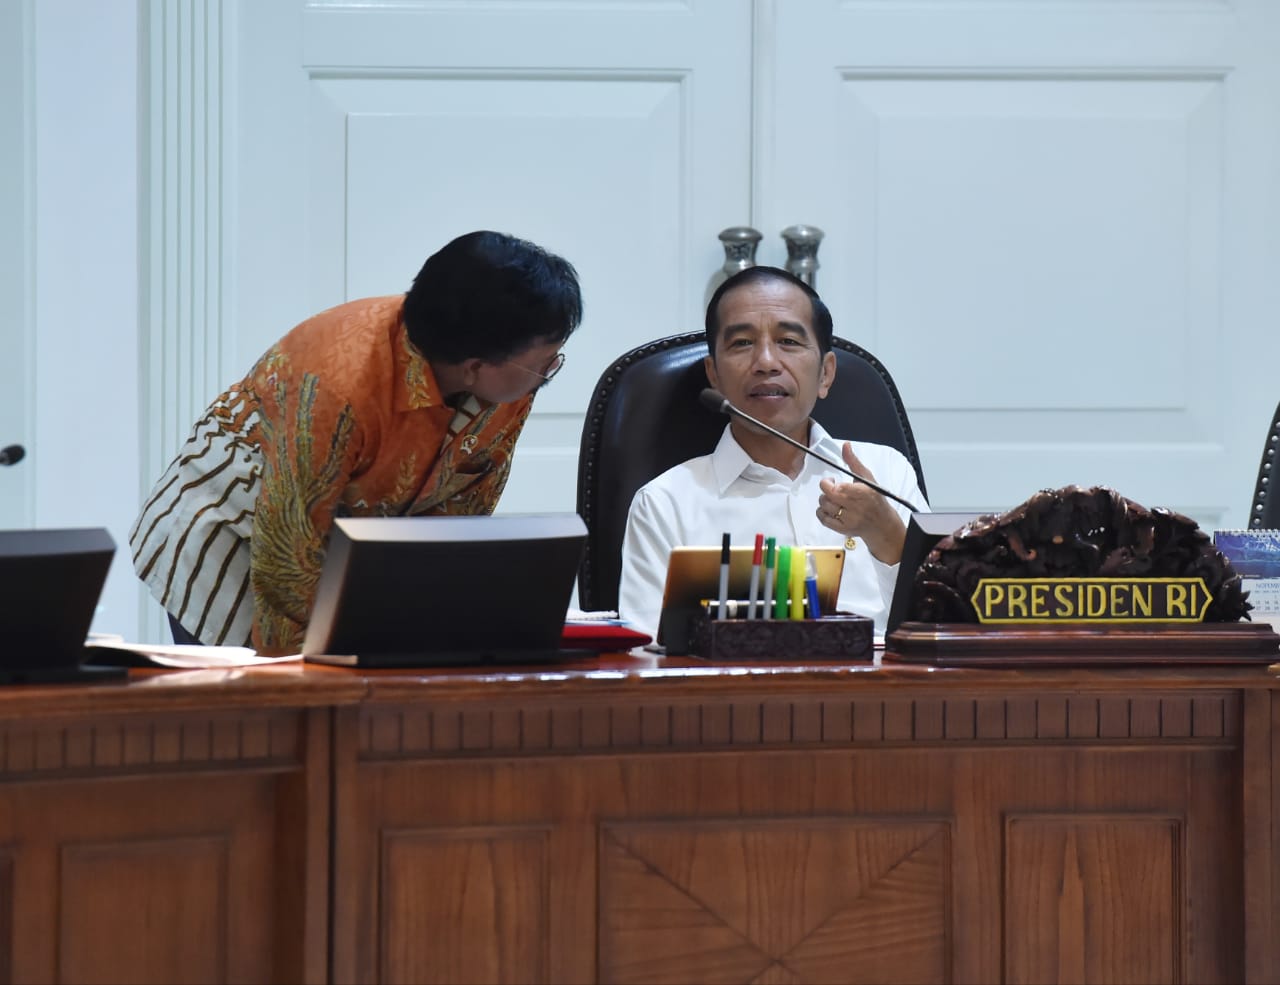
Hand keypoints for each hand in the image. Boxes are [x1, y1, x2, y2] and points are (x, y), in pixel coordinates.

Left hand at [817, 443, 906, 562]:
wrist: (882, 524)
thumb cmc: (875, 498)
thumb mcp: (867, 478)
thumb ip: (853, 462)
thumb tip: (845, 445)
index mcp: (861, 493)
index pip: (835, 489)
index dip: (829, 483)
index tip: (833, 480)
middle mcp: (855, 508)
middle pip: (826, 497)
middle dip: (827, 490)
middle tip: (834, 489)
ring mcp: (848, 520)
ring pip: (823, 507)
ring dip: (825, 500)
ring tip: (835, 499)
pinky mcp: (842, 529)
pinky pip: (823, 519)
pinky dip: (822, 512)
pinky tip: (830, 509)